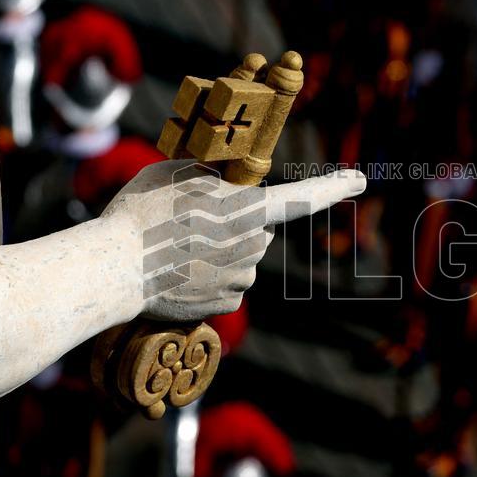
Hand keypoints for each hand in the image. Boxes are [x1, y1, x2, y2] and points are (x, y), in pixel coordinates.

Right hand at [102, 160, 365, 320]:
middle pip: (256, 230)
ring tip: (177, 249)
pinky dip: (207, 279)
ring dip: (219, 252)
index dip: (333, 187)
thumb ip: (211, 176)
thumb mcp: (176, 172)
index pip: (301, 197)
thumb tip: (221, 188)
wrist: (115, 269)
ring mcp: (242, 278)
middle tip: (189, 223)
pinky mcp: (227, 304)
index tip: (360, 180)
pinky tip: (179, 273)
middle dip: (235, 225)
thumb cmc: (142, 213)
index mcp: (248, 208)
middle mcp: (254, 245)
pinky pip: (226, 284)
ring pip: (240, 258)